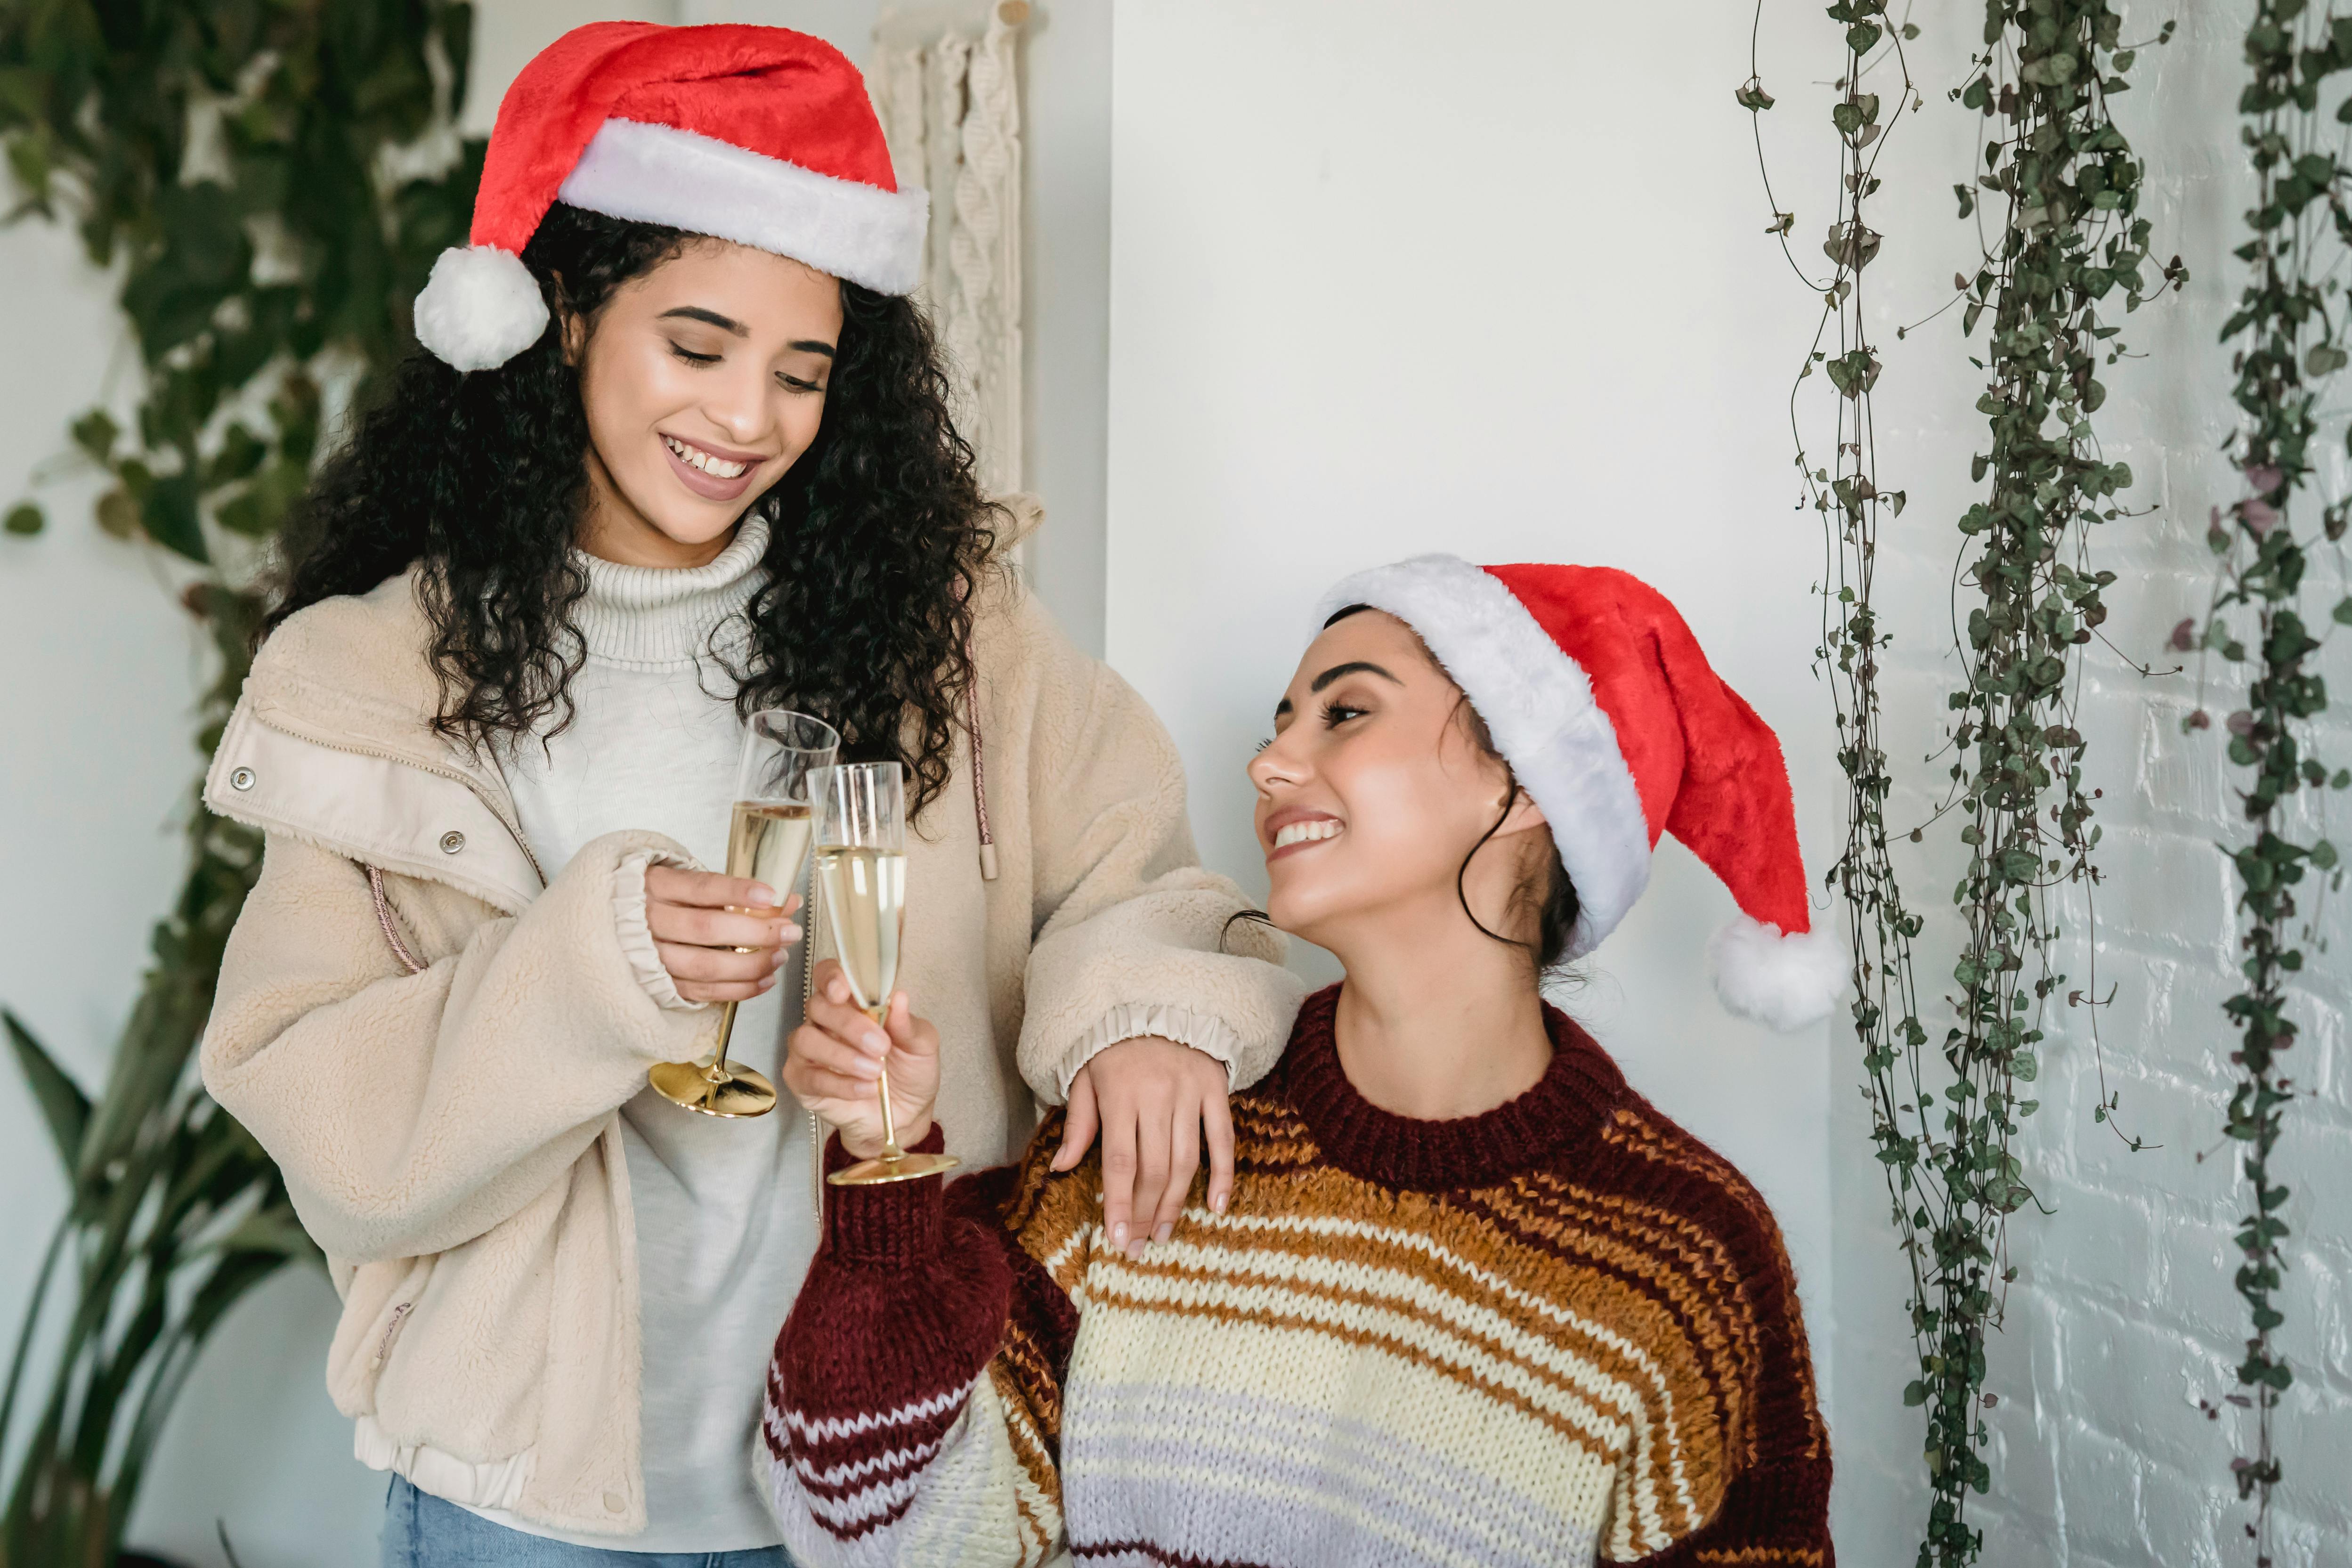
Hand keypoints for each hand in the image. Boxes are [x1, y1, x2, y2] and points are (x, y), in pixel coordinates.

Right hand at [645, 864, 799, 1003]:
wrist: (617, 925)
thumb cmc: (666, 901)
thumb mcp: (692, 886)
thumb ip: (738, 894)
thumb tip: (788, 902)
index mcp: (656, 885)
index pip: (700, 887)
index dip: (736, 892)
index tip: (770, 896)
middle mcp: (649, 921)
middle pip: (705, 928)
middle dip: (755, 932)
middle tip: (789, 932)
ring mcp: (651, 956)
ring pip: (704, 965)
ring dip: (750, 964)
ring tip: (779, 957)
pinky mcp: (659, 984)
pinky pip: (702, 991)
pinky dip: (738, 989)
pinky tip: (764, 979)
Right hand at [782, 959, 940, 1157]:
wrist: (905, 1115)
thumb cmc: (910, 1071)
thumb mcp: (921, 1046)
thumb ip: (908, 1023)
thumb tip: (899, 996)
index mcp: (853, 1002)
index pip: (829, 975)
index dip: (831, 977)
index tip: (843, 991)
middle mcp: (825, 1021)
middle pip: (818, 1006)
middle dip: (849, 1025)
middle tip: (881, 1048)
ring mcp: (810, 1050)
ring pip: (806, 1039)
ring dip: (842, 1056)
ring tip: (875, 1073)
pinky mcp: (802, 1080)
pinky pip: (809, 1076)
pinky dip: (839, 1083)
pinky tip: (865, 1090)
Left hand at [1053, 1036, 1233, 1257]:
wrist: (1158, 1001)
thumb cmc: (1114, 1046)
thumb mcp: (1085, 1076)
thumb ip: (1078, 1122)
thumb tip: (1061, 1168)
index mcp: (1119, 1094)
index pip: (1118, 1161)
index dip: (1119, 1203)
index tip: (1117, 1238)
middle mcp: (1156, 1096)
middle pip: (1153, 1168)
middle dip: (1146, 1213)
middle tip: (1140, 1245)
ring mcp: (1189, 1093)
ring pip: (1186, 1160)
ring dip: (1176, 1203)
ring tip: (1165, 1234)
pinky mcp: (1215, 1089)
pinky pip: (1222, 1138)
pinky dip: (1222, 1174)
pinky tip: (1216, 1206)